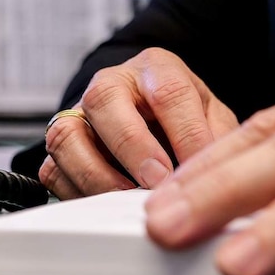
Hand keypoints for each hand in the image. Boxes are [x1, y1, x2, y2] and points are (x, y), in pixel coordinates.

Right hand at [40, 48, 238, 198]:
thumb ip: (218, 137)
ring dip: (97, 173)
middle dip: (132, 147)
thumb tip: (221, 173)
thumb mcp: (212, 115)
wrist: (151, 113)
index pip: (169, 92)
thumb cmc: (183, 114)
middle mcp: (111, 84)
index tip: (194, 167)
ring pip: (68, 135)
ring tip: (127, 197)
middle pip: (105, 101)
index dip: (184, 133)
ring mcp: (80, 114)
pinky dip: (77, 192)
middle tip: (156, 182)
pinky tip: (104, 205)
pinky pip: (54, 170)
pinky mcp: (62, 147)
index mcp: (155, 69)